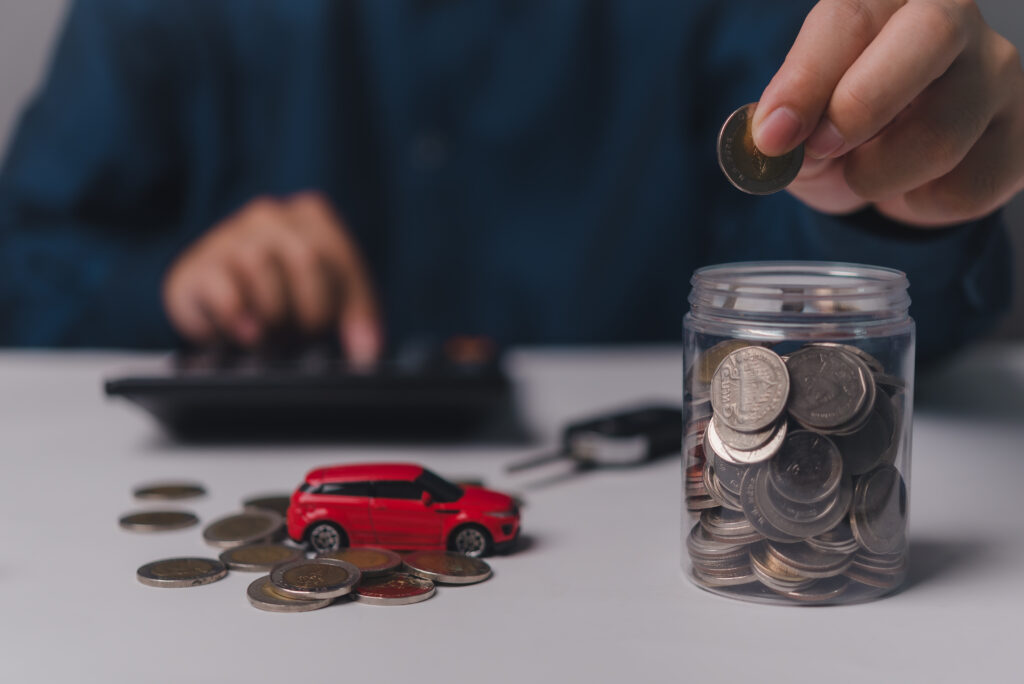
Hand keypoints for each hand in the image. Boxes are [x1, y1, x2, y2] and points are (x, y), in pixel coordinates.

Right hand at [163, 192, 381, 362]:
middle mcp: (270, 216)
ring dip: (275, 316)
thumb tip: (369, 351)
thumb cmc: (277, 297)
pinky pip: (226, 293)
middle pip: (306, 258)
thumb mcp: (323, 299)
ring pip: (262, 270)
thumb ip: (354, 317)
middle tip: (304, 336)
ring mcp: (229, 236)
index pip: (341, 257)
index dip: (355, 307)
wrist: (210, 300)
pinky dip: (241, 319)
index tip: (362, 349)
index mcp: (311, 216)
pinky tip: (248, 334)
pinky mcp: (197, 268)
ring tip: (273, 335)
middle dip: (312, 310)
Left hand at [752, 0, 1023, 226]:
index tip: (773, 134)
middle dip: (862, 106)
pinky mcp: (1018, 134)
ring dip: (878, 174)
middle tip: (821, 150)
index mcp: (883, 0)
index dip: (808, 79)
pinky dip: (919, 205)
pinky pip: (966, 187)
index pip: (853, 18)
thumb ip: (785, 120)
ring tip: (860, 173)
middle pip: (931, 37)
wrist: (888, 167)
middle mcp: (952, 18)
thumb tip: (776, 136)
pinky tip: (911, 187)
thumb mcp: (797, 120)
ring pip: (944, 131)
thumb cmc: (837, 125)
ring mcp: (996, 73)